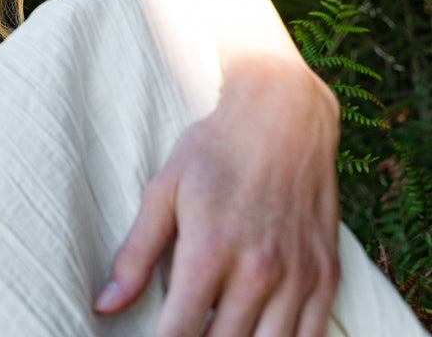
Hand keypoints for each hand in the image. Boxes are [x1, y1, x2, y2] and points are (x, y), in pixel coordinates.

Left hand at [94, 58, 341, 336]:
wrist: (283, 116)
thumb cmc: (214, 149)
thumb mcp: (164, 189)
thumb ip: (135, 252)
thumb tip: (104, 305)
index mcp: (209, 249)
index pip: (179, 333)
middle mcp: (257, 270)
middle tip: (184, 333)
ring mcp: (297, 276)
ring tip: (216, 332)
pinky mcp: (326, 276)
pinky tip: (259, 335)